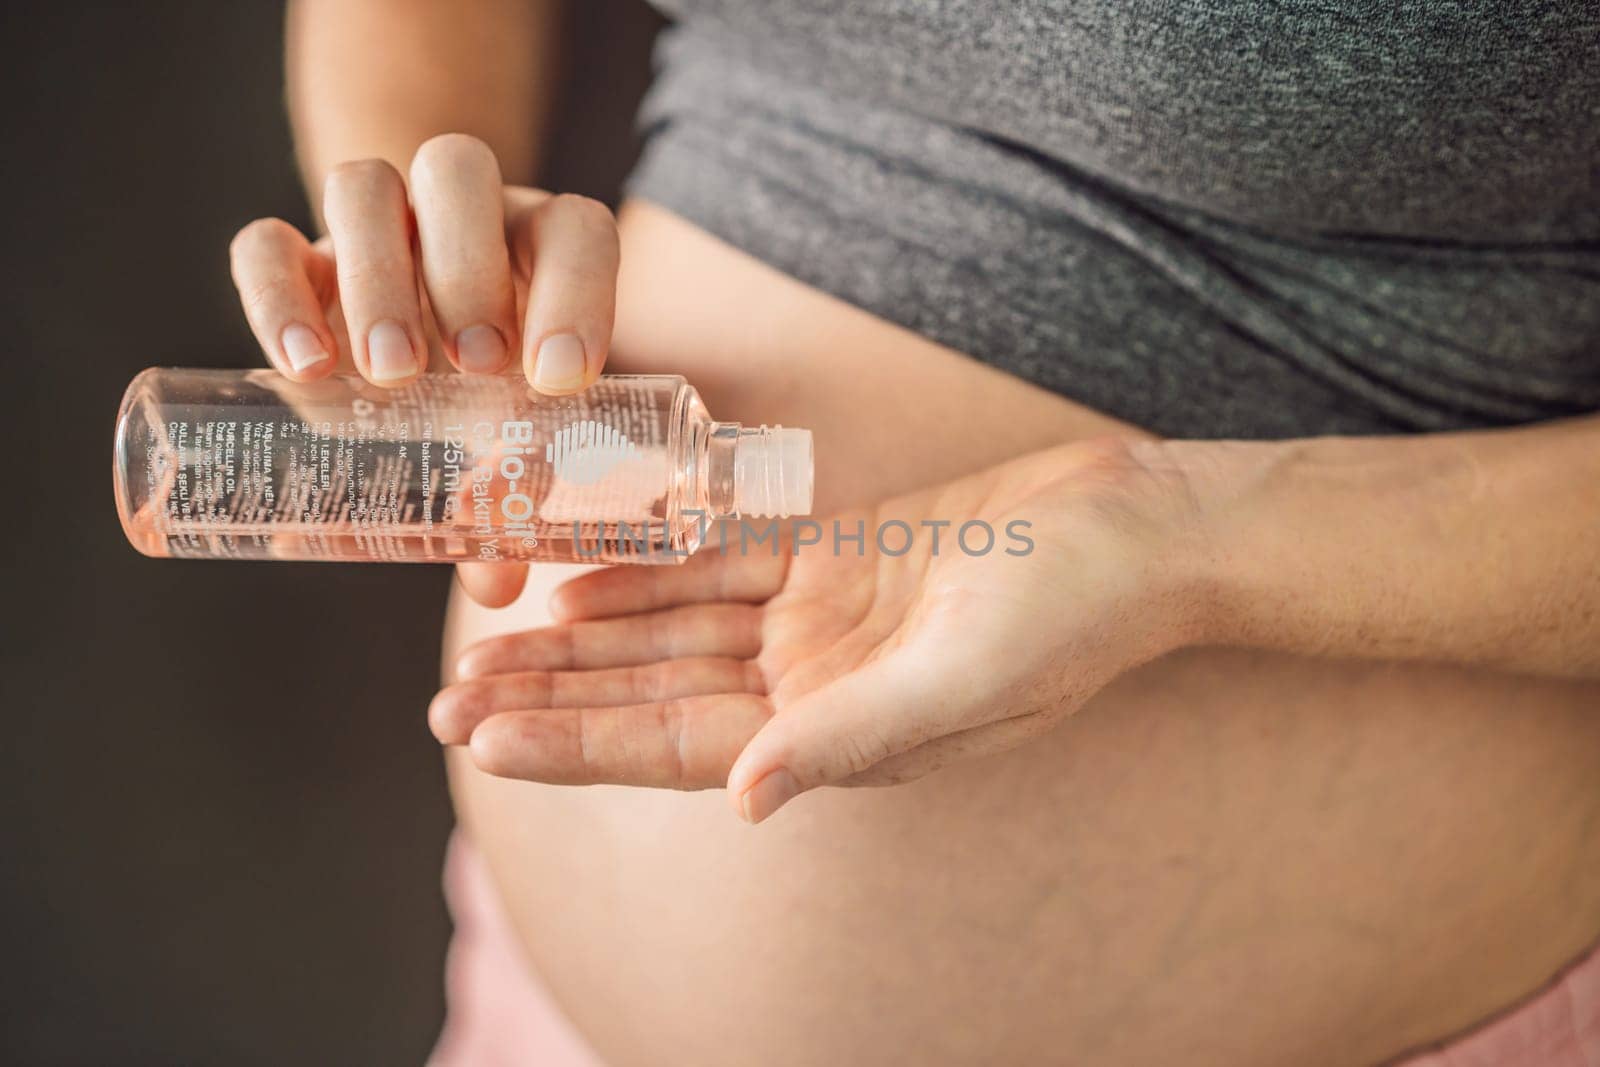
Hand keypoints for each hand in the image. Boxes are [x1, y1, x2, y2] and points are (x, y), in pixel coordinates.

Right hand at [227, 133, 620, 605]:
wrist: (405, 353)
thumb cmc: (484, 400)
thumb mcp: (509, 437)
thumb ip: (512, 497)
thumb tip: (499, 579)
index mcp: (539, 246)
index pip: (574, 231)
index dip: (579, 291)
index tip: (563, 379)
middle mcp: (459, 216)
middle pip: (458, 174)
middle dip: (469, 269)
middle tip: (479, 369)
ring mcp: (372, 228)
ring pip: (364, 188)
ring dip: (378, 276)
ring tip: (388, 373)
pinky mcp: (295, 259)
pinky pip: (266, 244)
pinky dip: (276, 297)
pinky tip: (301, 371)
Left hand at [430, 437, 1216, 821]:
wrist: (1136, 529)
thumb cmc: (1071, 615)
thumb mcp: (963, 680)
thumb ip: (852, 736)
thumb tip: (747, 799)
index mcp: (841, 737)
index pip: (680, 748)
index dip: (577, 744)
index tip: (483, 739)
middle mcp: (816, 689)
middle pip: (654, 695)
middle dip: (554, 701)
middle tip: (449, 701)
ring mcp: (823, 622)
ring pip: (673, 631)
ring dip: (585, 639)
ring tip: (490, 642)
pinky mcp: (836, 558)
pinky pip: (721, 565)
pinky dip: (651, 570)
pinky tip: (580, 575)